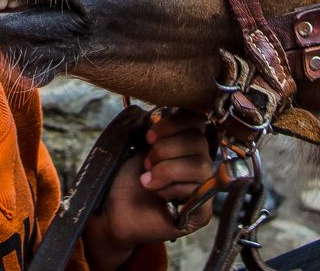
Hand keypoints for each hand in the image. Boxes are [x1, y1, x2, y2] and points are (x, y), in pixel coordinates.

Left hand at [83, 110, 213, 269]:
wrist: (116, 210)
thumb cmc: (129, 179)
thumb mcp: (142, 146)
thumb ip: (161, 128)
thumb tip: (174, 108)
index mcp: (187, 141)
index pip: (198, 119)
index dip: (174, 123)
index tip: (149, 136)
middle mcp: (200, 161)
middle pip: (198, 141)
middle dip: (164, 150)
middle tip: (146, 162)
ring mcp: (203, 186)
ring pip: (199, 165)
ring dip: (166, 170)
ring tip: (148, 179)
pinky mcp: (202, 211)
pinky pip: (196, 191)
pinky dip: (170, 189)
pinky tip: (157, 194)